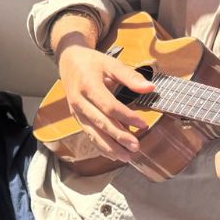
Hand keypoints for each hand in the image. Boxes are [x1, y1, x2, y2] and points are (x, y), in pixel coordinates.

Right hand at [57, 45, 155, 161]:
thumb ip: (130, 76)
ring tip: (126, 157)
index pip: (109, 106)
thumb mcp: (111, 63)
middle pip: (101, 123)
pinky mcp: (77, 118)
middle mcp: (79, 101)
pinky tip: (113, 155)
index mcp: (88, 86)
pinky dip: (100, 146)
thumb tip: (150, 88)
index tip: (143, 124)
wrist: (69, 62)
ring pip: (93, 133)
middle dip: (119, 137)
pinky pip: (89, 135)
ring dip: (110, 147)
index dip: (127, 117)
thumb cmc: (92, 63)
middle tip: (136, 146)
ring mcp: (76, 112)